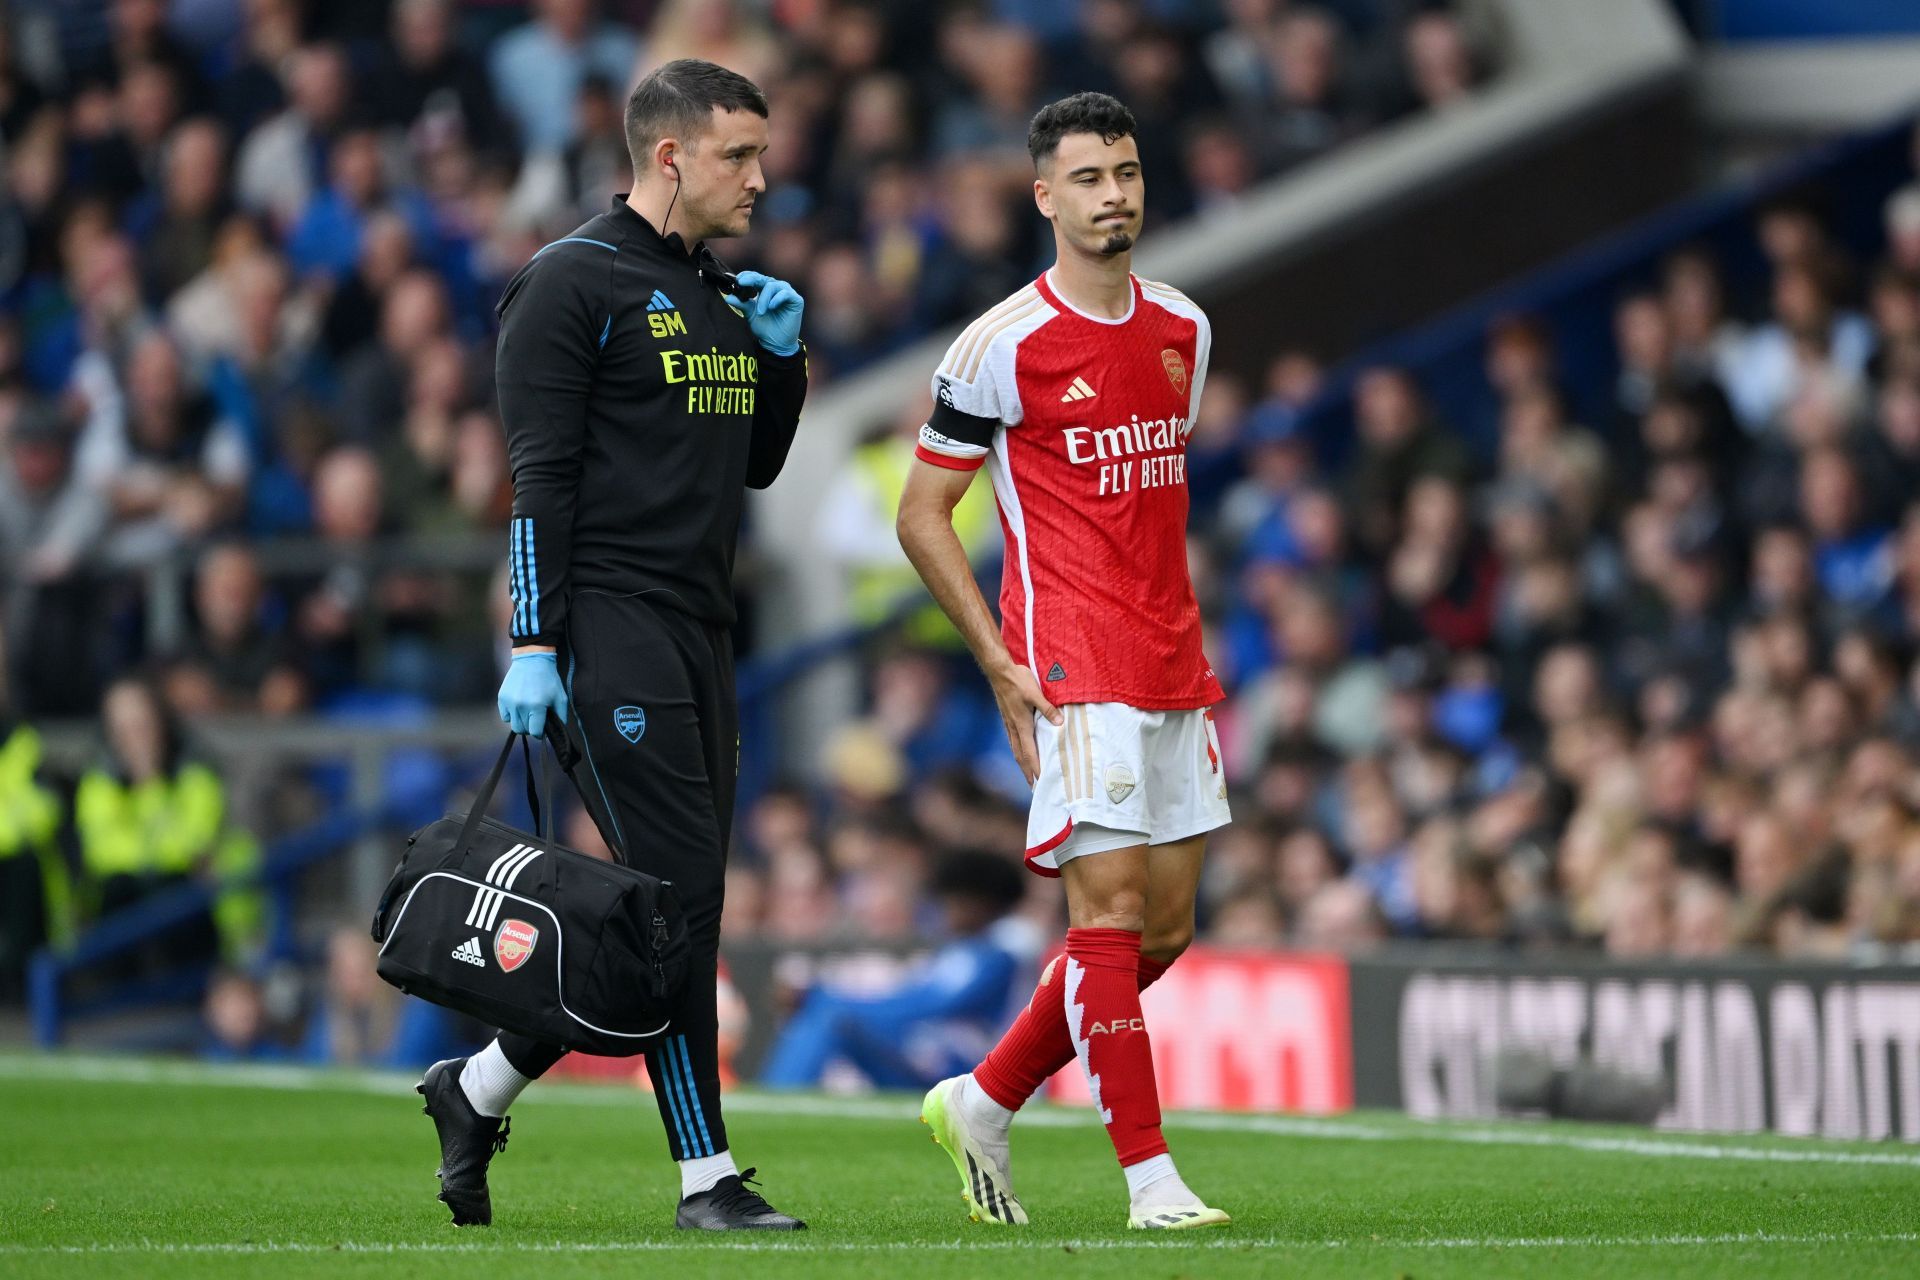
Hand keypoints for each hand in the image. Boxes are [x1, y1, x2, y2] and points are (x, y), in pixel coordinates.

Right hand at [497, 651, 568, 737]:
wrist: (532, 660)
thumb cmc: (549, 679)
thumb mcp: (560, 698)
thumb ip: (560, 717)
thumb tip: (556, 732)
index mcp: (537, 706)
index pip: (535, 732)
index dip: (540, 732)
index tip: (542, 728)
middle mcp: (521, 706)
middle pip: (523, 730)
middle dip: (531, 728)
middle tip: (536, 719)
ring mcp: (510, 702)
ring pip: (513, 725)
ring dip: (521, 723)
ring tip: (528, 713)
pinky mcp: (502, 698)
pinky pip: (505, 717)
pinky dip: (512, 716)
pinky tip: (519, 707)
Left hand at [729, 269, 802, 356]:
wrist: (776, 343)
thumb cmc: (764, 327)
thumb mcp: (750, 314)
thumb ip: (741, 304)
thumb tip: (728, 297)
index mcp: (764, 289)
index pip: (755, 277)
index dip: (746, 276)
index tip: (737, 279)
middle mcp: (776, 288)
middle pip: (763, 278)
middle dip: (751, 280)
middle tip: (742, 283)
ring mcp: (786, 292)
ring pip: (772, 286)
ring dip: (764, 298)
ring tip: (760, 312)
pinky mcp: (796, 300)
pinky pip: (785, 294)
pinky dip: (777, 299)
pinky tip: (771, 307)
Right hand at [988, 661, 1062, 785]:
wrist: (999, 671)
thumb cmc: (1018, 680)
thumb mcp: (1036, 693)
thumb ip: (1048, 709)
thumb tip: (1059, 723)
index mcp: (1022, 724)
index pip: (1028, 751)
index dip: (1034, 767)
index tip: (1039, 780)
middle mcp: (1014, 727)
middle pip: (1020, 754)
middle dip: (1026, 771)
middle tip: (1032, 785)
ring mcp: (1008, 722)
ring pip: (1015, 748)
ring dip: (1021, 762)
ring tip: (1026, 772)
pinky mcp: (1006, 717)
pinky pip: (1012, 739)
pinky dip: (1017, 750)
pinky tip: (1019, 750)